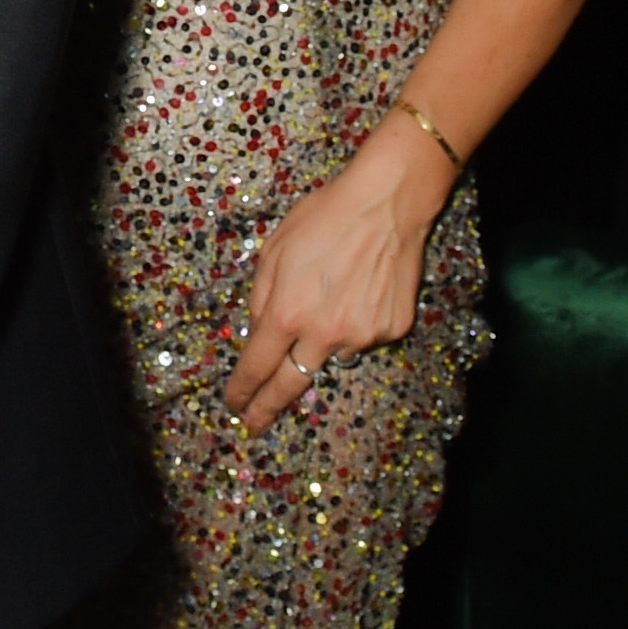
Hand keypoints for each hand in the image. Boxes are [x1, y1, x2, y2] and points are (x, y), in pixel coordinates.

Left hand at [221, 126, 445, 435]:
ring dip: (322, 341)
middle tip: (256, 424)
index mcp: (287, 312)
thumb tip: (257, 334)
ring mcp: (362, 335)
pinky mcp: (393, 330)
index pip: (257, 365)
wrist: (386, 204)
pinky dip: (356, 324)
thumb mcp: (274, 251)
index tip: (235, 406)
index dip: (243, 390)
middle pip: (291, 384)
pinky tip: (360, 290)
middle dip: (269, 407)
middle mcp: (324, 332)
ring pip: (331, 354)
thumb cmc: (323, 218)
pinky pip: (364, 339)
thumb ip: (261, 299)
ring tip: (331, 295)